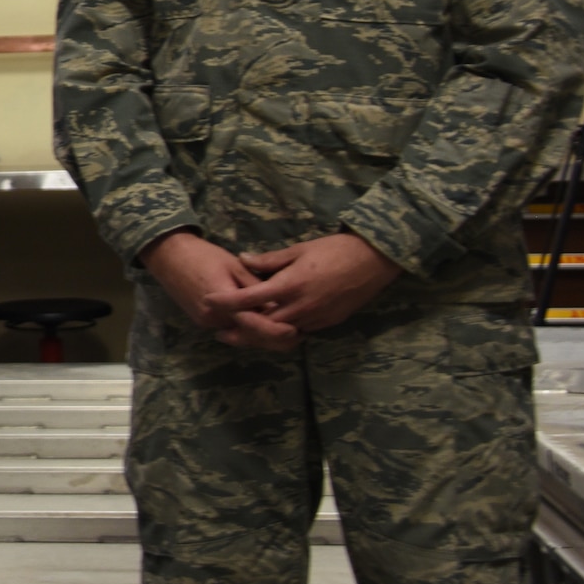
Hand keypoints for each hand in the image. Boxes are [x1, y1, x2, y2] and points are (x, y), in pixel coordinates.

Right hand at [140, 229, 297, 351]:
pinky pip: (230, 329)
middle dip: (273, 338)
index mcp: (223, 302)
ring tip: (284, 330)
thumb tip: (278, 303)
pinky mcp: (203, 321)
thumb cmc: (203, 255)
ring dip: (260, 334)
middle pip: (249, 335)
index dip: (276, 331)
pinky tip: (262, 323)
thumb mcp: (235, 266)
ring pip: (240, 334)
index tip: (296, 331)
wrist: (169, 256)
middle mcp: (214, 318)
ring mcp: (207, 322)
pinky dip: (246, 328)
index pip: (254, 324)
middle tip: (297, 335)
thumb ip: (255, 287)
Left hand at [215, 231, 402, 335]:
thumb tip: (242, 259)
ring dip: (262, 334)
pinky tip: (274, 328)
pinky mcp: (328, 323)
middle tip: (221, 331)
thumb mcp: (298, 250)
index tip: (209, 301)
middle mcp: (300, 306)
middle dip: (241, 329)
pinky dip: (284, 332)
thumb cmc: (335, 249)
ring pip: (281, 333)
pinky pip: (300, 332)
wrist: (374, 261)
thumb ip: (269, 260)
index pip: (249, 298)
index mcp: (289, 285)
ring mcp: (315, 317)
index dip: (227, 301)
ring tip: (242, 334)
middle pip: (262, 326)